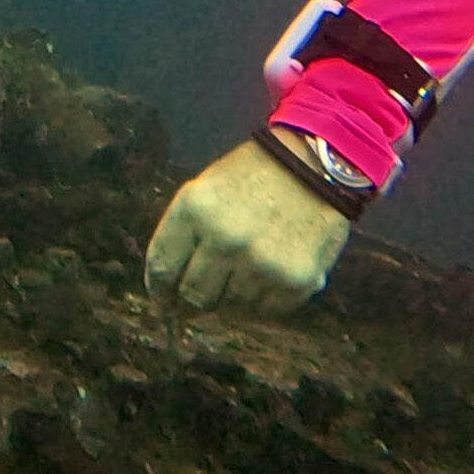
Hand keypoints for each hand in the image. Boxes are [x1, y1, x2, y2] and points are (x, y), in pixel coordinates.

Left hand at [145, 134, 351, 312]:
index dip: (159, 288)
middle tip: (212, 280)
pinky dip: (266, 296)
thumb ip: (184, 235)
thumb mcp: (205, 189)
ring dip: (236, 291)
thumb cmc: (251, 176)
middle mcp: (225, 240)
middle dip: (198, 292)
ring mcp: (261, 264)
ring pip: (232, 306)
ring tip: (250, 259)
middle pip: (194, 295)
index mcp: (195, 210)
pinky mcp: (296, 281)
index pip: (162, 267)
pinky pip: (266, 310)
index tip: (163, 299)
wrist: (313, 163)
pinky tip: (273, 267)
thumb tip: (166, 290)